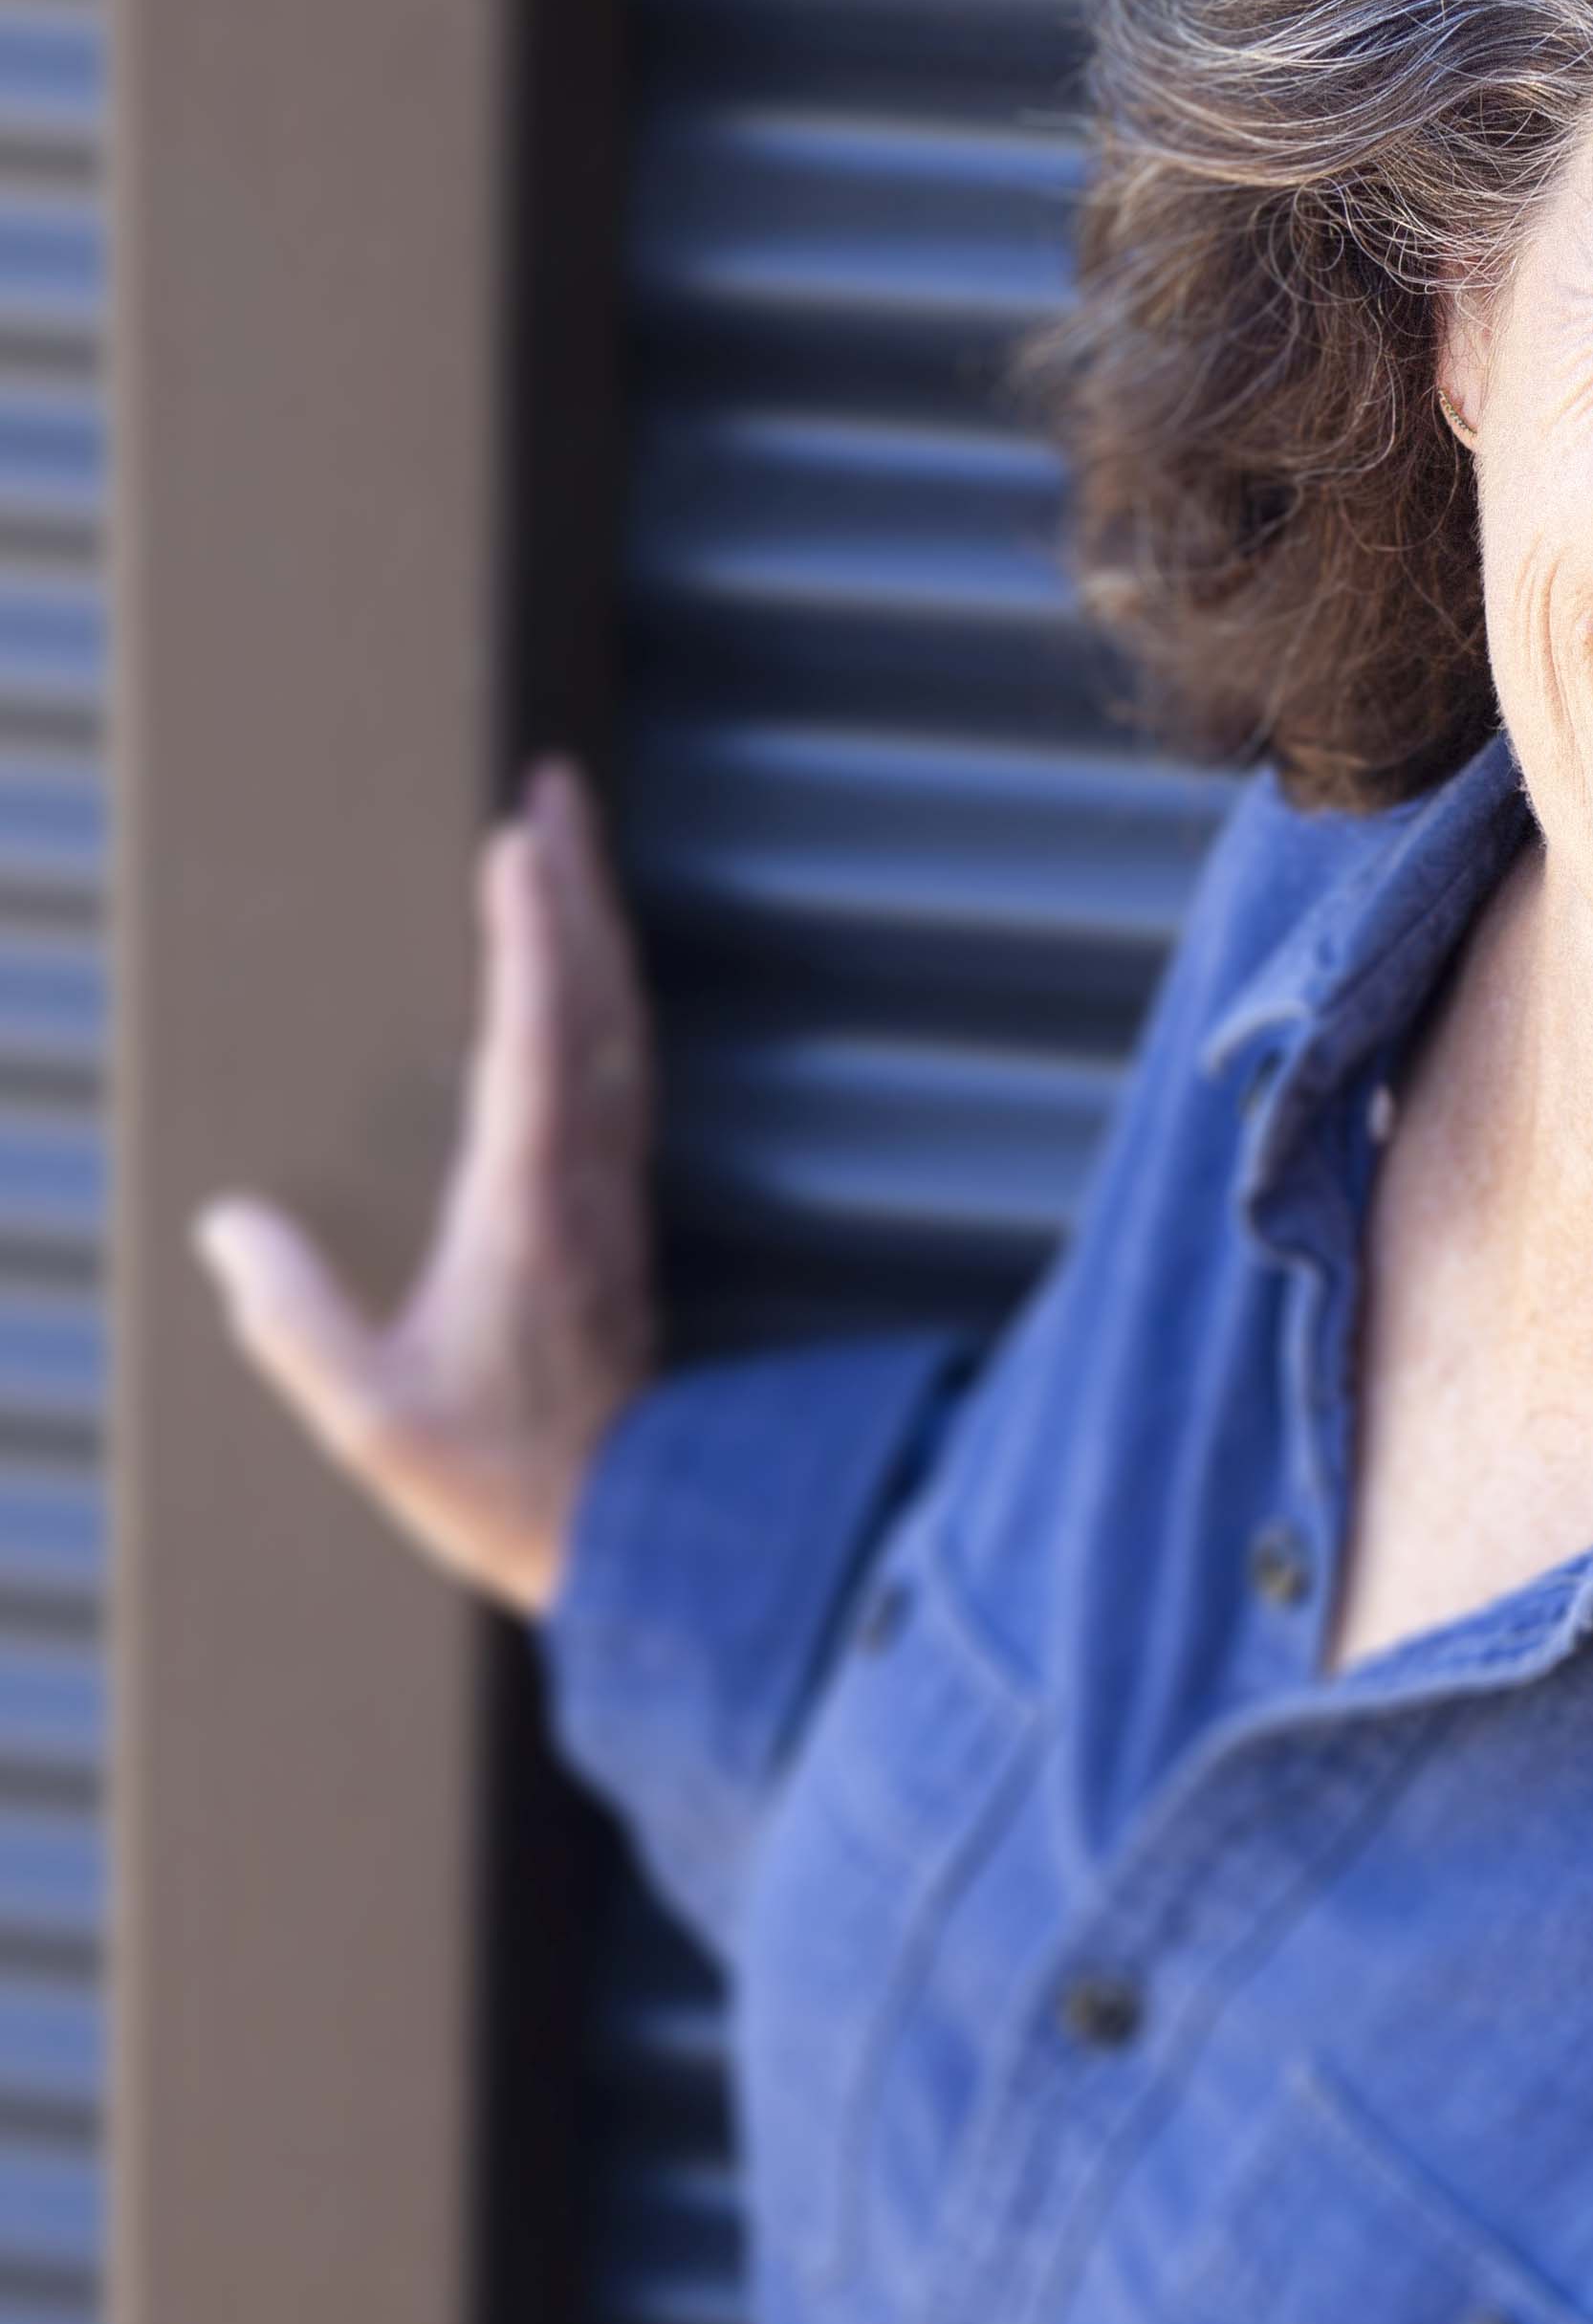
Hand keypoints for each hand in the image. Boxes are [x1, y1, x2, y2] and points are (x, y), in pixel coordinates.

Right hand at [193, 760, 659, 1618]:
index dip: (529, 938)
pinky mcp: (617, 1218)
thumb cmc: (502, 1481)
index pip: (534, 1042)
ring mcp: (613, 1196)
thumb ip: (297, 1317)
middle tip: (554, 788)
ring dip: (596, 930)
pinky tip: (584, 976)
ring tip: (567, 847)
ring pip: (620, 1030)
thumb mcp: (370, 1416)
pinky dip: (601, 998)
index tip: (516, 845)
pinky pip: (621, 1074)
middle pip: (595, 1004)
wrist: (632, 1534)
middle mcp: (584, 1183)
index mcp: (525, 1209)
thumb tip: (229, 1225)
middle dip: (576, 889)